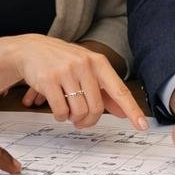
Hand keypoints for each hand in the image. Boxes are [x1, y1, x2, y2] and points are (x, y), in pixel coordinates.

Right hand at [6, 35, 146, 129]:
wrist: (31, 49)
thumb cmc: (64, 62)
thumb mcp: (87, 71)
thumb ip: (106, 92)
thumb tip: (123, 113)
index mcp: (99, 63)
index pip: (120, 90)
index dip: (132, 109)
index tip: (142, 125)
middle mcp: (85, 65)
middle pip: (96, 108)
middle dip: (89, 120)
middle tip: (82, 122)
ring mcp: (66, 71)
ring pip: (78, 111)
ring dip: (73, 119)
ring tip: (69, 113)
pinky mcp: (48, 79)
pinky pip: (60, 110)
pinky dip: (60, 116)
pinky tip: (58, 110)